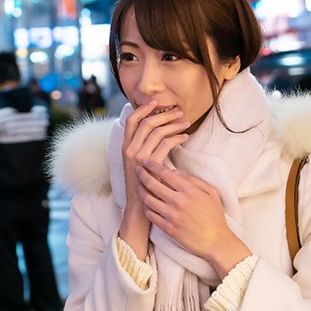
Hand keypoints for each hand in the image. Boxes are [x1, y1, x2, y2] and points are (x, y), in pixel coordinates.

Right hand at [119, 101, 189, 258]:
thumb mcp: (140, 163)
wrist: (140, 208)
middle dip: (164, 114)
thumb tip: (157, 128)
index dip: (142, 108)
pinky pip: (165, 145)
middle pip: (146, 122)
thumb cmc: (144, 185)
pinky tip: (185, 137)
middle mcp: (129, 150)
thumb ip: (144, 147)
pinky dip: (177, 138)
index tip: (156, 101)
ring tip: (186, 122)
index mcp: (125, 147)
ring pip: (157, 132)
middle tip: (178, 111)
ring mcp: (138, 158)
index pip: (130, 120)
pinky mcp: (149, 166)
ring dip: (173, 124)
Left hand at [137, 159, 251, 279]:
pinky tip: (145, 202)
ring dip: (141, 190)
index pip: (165, 173)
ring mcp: (171, 216)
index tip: (146, 160)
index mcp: (189, 190)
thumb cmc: (215, 216)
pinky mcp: (167, 228)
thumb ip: (193, 179)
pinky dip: (145, 207)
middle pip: (152, 184)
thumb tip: (175, 172)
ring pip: (148, 199)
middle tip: (137, 168)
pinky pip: (150, 215)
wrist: (215, 241)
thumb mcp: (211, 192)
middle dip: (142, 174)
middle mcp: (178, 202)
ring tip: (138, 185)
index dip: (153, 165)